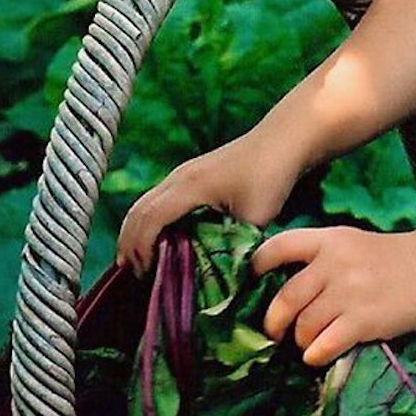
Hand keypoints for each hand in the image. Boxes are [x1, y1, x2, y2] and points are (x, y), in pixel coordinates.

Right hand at [116, 132, 296, 275]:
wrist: (284, 139)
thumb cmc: (272, 175)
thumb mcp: (256, 217)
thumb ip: (236, 244)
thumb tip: (221, 274)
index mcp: (190, 186)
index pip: (150, 219)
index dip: (142, 249)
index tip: (146, 275)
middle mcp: (179, 177)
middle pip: (138, 211)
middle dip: (130, 244)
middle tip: (133, 275)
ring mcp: (183, 173)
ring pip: (145, 203)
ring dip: (136, 231)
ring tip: (137, 261)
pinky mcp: (192, 173)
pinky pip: (158, 199)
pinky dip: (150, 220)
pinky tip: (159, 238)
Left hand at [252, 226, 415, 366]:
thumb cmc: (397, 259)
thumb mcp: (355, 244)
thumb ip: (323, 258)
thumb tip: (285, 289)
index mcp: (331, 239)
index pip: (279, 247)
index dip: (259, 266)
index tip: (255, 282)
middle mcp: (335, 263)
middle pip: (285, 299)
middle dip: (275, 322)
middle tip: (277, 332)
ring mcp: (349, 292)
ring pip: (303, 327)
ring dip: (301, 341)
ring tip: (310, 343)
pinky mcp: (364, 320)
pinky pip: (322, 346)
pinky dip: (315, 355)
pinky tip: (321, 354)